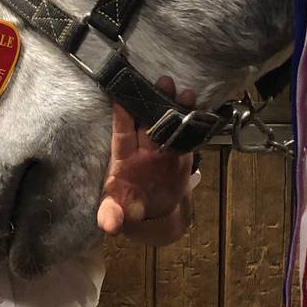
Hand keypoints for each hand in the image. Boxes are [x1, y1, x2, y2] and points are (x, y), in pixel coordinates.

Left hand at [97, 77, 195, 245]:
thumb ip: (111, 215)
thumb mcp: (116, 213)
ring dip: (174, 107)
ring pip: (168, 125)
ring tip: (183, 91)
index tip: (123, 96)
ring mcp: (163, 151)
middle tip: (162, 81)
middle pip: (148, 121)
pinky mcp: (181, 157)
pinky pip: (186, 138)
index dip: (123, 116)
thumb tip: (109, 225)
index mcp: (123, 158)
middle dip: (153, 100)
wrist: (154, 216)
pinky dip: (192, 123)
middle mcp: (143, 149)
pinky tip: (197, 107)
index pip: (122, 133)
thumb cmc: (127, 208)